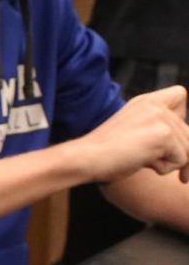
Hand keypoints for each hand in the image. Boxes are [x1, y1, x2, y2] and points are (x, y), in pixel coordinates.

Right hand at [71, 86, 188, 182]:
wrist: (87, 158)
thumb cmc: (105, 154)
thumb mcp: (135, 133)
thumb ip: (157, 129)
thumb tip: (187, 148)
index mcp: (145, 101)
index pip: (180, 95)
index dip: (180, 115)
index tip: (163, 135)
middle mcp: (155, 105)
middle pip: (188, 133)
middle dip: (176, 153)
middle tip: (144, 158)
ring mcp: (160, 118)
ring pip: (188, 148)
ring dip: (167, 162)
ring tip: (139, 158)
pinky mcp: (164, 134)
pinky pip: (181, 160)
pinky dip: (164, 169)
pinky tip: (141, 162)